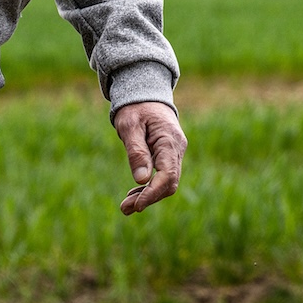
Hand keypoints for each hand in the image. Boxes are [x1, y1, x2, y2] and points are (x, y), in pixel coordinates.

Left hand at [111, 101, 186, 215]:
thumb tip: (142, 179)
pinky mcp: (168, 155)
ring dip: (147, 195)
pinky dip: (149, 187)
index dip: (153, 193)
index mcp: (169, 140)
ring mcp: (174, 153)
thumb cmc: (135, 107)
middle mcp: (177, 149)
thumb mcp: (130, 125)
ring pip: (166, 182)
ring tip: (126, 207)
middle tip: (125, 209)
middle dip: (148, 198)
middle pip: (169, 182)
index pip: (167, 174)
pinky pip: (163, 176)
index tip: (137, 205)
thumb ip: (136, 151)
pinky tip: (134, 194)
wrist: (145, 93)